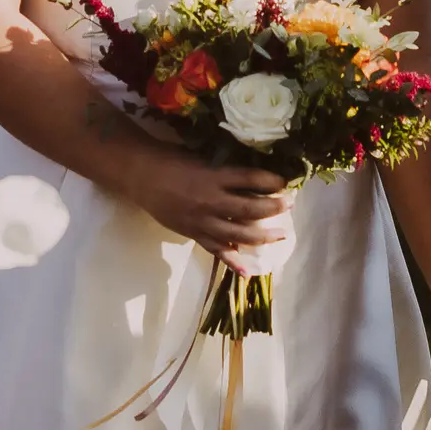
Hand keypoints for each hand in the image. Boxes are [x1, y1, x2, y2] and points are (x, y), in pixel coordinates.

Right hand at [114, 147, 293, 260]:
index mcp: (213, 176)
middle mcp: (210, 200)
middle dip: (273, 208)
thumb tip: (252, 178)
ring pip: (238, 233)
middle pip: (249, 208)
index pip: (249, 179)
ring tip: (280, 235)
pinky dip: (232, 260)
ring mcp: (202, 221)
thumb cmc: (171, 160)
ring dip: (262, 236)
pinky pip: (216, 250)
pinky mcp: (193, 234)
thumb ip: (224, 171)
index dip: (270, 181)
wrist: (141, 176)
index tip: (284, 182)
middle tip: (289, 205)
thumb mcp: (201, 159)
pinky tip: (248, 269)